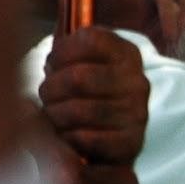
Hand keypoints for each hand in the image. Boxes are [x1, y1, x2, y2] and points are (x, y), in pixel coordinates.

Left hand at [39, 27, 149, 165]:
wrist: (109, 137)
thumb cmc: (85, 92)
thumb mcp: (80, 62)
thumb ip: (64, 52)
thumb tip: (48, 61)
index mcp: (126, 54)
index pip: (91, 41)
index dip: (61, 52)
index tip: (54, 64)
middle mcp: (138, 82)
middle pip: (78, 78)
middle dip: (51, 88)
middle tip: (47, 95)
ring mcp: (137, 113)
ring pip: (79, 111)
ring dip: (56, 115)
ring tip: (54, 115)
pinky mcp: (132, 143)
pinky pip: (87, 138)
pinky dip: (69, 138)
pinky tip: (67, 134)